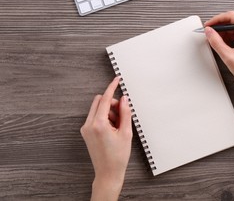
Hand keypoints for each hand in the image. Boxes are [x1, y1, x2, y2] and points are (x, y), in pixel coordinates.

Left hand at [81, 77, 132, 200]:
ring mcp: (85, 128)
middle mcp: (89, 125)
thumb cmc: (118, 156)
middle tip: (122, 112)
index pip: (104, 99)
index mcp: (98, 124)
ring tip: (119, 126)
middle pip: (99, 101)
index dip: (112, 88)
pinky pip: (95, 116)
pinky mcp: (86, 132)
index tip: (116, 80)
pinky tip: (113, 128)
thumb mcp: (126, 133)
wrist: (108, 172)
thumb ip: (125, 113)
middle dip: (111, 102)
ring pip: (97, 108)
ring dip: (108, 111)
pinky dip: (105, 117)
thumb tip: (124, 99)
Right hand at [204, 11, 233, 89]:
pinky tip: (220, 44)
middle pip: (231, 21)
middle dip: (219, 26)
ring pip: (231, 28)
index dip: (218, 19)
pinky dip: (225, 38)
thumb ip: (216, 42)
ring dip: (221, 33)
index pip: (231, 17)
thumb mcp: (228, 56)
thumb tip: (209, 31)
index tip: (208, 25)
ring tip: (213, 40)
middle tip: (208, 32)